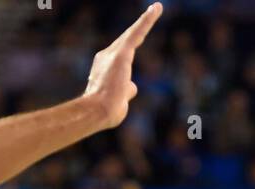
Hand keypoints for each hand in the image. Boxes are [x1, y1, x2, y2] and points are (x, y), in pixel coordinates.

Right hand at [85, 3, 162, 129]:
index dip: (127, 47)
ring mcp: (113, 54)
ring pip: (133, 36)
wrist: (97, 111)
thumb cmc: (106, 112)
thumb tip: (133, 87)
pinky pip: (136, 33)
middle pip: (126, 42)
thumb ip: (126, 91)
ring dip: (146, 20)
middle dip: (138, 27)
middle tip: (153, 11)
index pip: (120, 56)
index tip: (134, 39)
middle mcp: (106, 57)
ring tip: (157, 8)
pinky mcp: (122, 52)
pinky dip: (146, 21)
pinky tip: (157, 8)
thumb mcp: (119, 102)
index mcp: (104, 69)